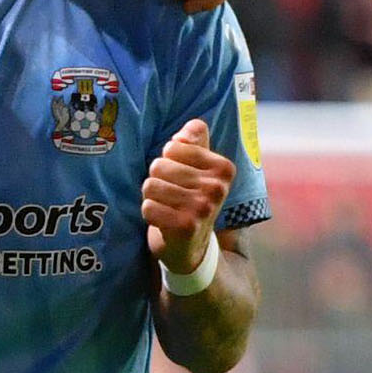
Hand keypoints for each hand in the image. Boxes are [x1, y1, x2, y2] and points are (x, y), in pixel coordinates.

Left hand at [143, 119, 234, 275]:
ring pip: (150, 185)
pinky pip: (147, 206)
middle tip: (172, 197)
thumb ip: (195, 142)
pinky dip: (149, 214)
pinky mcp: (186, 226)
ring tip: (168, 208)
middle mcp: (217, 187)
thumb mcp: (198, 169)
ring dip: (151, 197)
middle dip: (157, 180)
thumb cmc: (191, 200)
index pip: (172, 146)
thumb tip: (194, 124)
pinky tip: (164, 222)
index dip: (168, 162)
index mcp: (224, 168)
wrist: (194, 248)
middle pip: (158, 165)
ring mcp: (203, 208)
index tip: (181, 178)